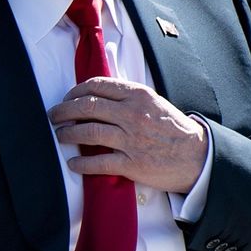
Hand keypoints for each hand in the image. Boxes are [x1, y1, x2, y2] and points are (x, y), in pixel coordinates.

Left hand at [49, 77, 207, 193]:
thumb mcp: (153, 102)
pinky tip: (73, 163)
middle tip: (53, 116)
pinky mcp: (132, 164)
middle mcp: (132, 114)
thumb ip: (127, 97)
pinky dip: (81, 163)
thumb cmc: (173, 128)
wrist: (197, 156)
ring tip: (60, 135)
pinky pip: (98, 163)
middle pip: (87, 107)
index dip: (75, 92)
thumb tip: (97, 95)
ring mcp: (131, 139)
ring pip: (88, 132)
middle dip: (64, 111)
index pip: (96, 86)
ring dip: (67, 134)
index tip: (67, 98)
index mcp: (137, 96)